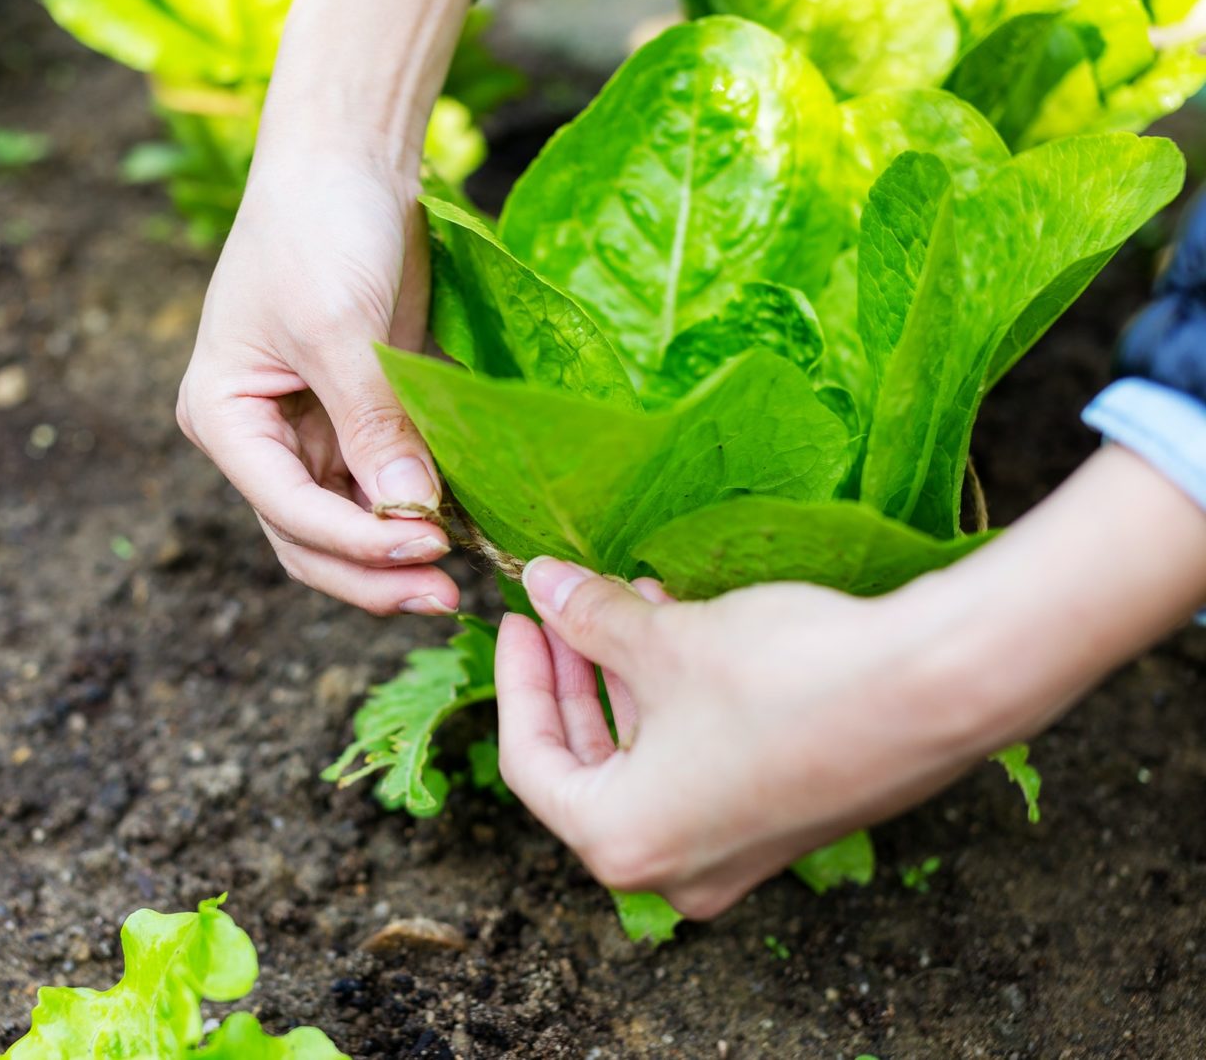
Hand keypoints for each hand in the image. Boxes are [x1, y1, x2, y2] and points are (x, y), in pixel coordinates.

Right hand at [176, 152, 458, 615]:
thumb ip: (372, 425)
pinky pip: (384, 489)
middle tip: (444, 598)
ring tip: (457, 583)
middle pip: (308, 539)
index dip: (355, 541)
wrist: (349, 160)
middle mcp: (260, 439)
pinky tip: (463, 533)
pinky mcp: (359, 420)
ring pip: (345, 528)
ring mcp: (309, 434)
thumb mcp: (340, 328)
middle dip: (371, 574)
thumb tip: (411, 517)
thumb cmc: (319, 228)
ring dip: (394, 559)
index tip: (427, 549)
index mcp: (225, 418)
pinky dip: (417, 516)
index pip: (286, 508)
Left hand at [494, 447, 1205, 918]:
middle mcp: (674, 868)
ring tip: (625, 602)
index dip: (516, 680)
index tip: (519, 616)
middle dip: (572, 679)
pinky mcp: (780, 824)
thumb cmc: (787, 676)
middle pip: (587, 767)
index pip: (531, 761)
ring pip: (645, 764)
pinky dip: (675, 706)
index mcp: (623, 841)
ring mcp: (732, 855)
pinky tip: (681, 632)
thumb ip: (590, 617)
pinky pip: (697, 767)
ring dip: (627, 684)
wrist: (935, 690)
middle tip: (561, 609)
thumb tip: (540, 583)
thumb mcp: (667, 641)